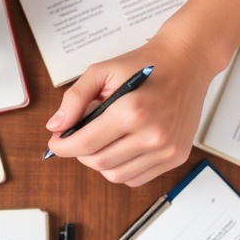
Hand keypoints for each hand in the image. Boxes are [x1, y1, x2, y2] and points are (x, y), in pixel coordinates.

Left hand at [44, 0, 239, 186]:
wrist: (186, 62)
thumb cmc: (144, 64)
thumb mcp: (102, 71)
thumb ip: (75, 98)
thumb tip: (55, 126)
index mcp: (131, 111)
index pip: (86, 143)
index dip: (63, 146)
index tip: (54, 143)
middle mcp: (152, 135)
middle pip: (99, 162)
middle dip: (79, 152)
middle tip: (77, 136)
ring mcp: (167, 149)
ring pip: (117, 175)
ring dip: (100, 162)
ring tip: (100, 140)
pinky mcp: (176, 156)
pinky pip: (138, 178)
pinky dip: (121, 168)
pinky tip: (119, 148)